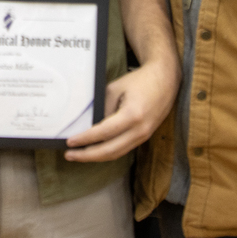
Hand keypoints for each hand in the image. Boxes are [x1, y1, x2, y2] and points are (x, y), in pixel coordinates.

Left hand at [63, 56, 179, 162]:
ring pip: (117, 154)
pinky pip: (123, 149)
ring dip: (96, 157)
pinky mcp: (144, 137)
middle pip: (110, 151)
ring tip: (79, 155)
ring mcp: (144, 136)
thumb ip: (103, 108)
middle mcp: (140, 130)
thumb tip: (88, 125)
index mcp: (133, 115)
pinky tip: (95, 150)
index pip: (103, 133)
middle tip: (70, 154)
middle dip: (87, 155)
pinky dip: (108, 152)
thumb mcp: (116, 88)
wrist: (166, 81)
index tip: (70, 142)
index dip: (85, 139)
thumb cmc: (140, 81)